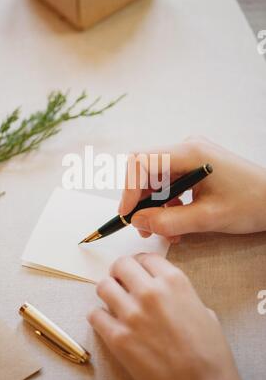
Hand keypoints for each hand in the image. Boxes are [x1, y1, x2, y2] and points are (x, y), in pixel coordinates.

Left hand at [88, 253, 248, 379]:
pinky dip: (98, 317)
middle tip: (120, 280)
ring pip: (103, 286)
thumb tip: (166, 293)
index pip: (146, 257)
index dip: (140, 263)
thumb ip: (180, 295)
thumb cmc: (209, 353)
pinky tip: (107, 322)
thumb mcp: (203, 310)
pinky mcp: (118, 338)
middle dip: (119, 271)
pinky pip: (94, 315)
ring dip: (107, 292)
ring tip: (113, 301)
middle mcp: (151, 292)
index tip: (136, 269)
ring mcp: (132, 314)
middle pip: (121, 265)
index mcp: (174, 282)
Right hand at [119, 137, 265, 240]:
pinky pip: (169, 183)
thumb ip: (168, 221)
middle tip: (144, 229)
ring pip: (156, 179)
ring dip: (155, 206)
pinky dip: (167, 204)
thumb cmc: (251, 204)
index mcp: (190, 152)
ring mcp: (190, 155)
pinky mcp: (194, 165)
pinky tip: (177, 223)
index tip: (128, 215)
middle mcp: (187, 148)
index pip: (142, 161)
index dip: (128, 188)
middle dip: (141, 201)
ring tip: (165, 231)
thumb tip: (137, 222)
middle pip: (146, 170)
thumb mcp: (207, 218)